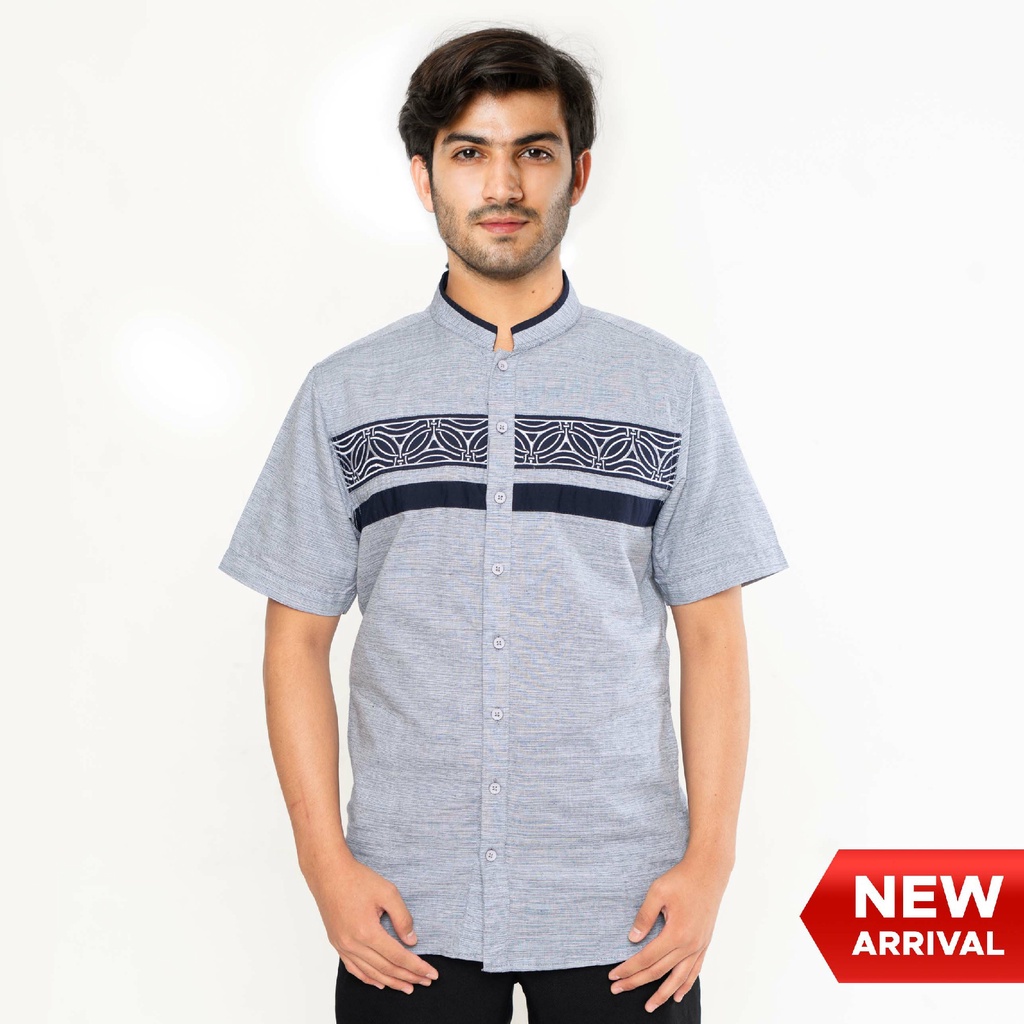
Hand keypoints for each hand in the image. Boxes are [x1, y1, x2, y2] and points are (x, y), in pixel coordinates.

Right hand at [305, 853, 439, 992]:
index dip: (416, 967)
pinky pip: (354, 969)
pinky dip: (369, 978)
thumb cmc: (358, 879)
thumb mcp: (388, 892)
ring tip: (407, 987)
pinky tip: (380, 982)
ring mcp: (343, 946)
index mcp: (367, 931)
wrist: (329, 874)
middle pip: (386, 968)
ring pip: (371, 973)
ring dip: (391, 982)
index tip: (431, 974)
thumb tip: (411, 941)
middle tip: (425, 982)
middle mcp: (353, 944)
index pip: (397, 957)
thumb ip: (402, 917)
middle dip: (408, 977)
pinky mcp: (337, 944)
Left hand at [607, 854, 730, 1012]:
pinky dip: (685, 985)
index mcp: (676, 933)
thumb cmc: (682, 879)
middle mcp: (689, 945)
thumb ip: (644, 916)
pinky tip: (678, 995)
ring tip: (649, 1006)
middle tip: (618, 990)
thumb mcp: (657, 892)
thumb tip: (633, 938)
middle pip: (659, 971)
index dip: (628, 969)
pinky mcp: (704, 943)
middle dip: (637, 982)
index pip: (646, 958)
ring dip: (662, 994)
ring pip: (678, 978)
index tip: (614, 976)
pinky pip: (694, 971)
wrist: (709, 872)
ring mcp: (698, 946)